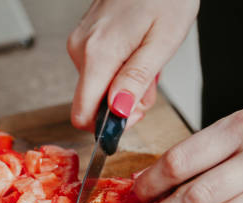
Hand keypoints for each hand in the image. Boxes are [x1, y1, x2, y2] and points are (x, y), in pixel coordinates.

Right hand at [67, 0, 198, 129]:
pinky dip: (121, 69)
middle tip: (150, 81)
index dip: (108, 126)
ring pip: (98, 87)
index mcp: (97, 54)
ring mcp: (81, 42)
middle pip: (93, 104)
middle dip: (124, 103)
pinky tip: (138, 50)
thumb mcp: (161, 44)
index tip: (134, 114)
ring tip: (148, 58)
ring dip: (126, 85)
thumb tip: (117, 113)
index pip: (83, 115)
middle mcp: (81, 49)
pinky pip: (100, 70)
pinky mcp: (86, 38)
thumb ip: (136, 82)